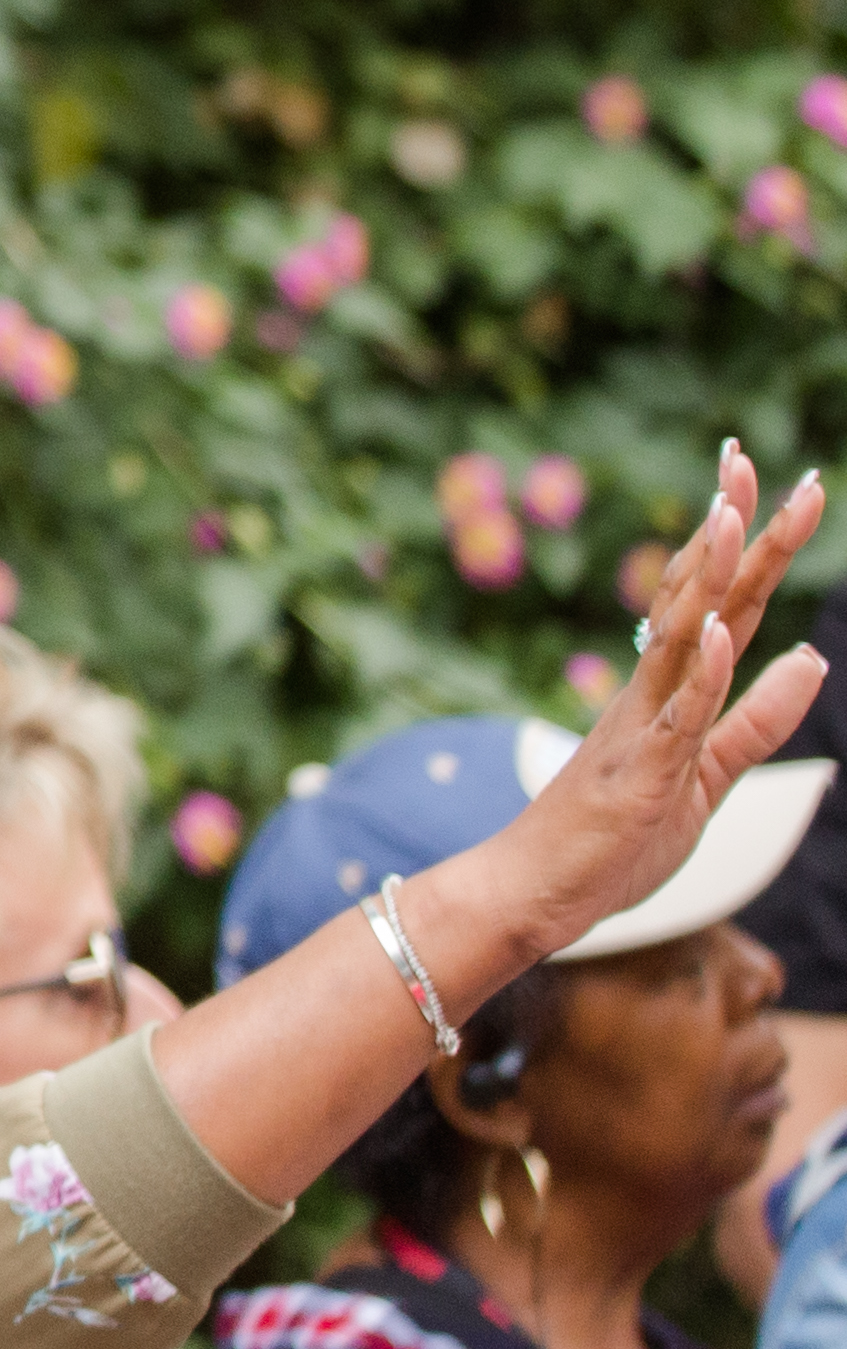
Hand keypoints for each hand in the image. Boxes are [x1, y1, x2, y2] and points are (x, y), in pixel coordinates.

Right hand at [479, 440, 827, 962]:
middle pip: (698, 595)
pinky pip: (677, 715)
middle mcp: (650, 689)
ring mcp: (640, 724)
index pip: (719, 600)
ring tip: (730, 511)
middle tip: (747, 457)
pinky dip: (705, 673)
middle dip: (728, 529)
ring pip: (680, 635)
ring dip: (708, 574)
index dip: (747, 541)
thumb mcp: (709, 776)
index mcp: (668, 690)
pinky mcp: (640, 770)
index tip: (767, 479)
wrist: (536, 890)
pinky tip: (725, 632)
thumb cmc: (614, 839)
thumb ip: (757, 718)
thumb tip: (812, 655)